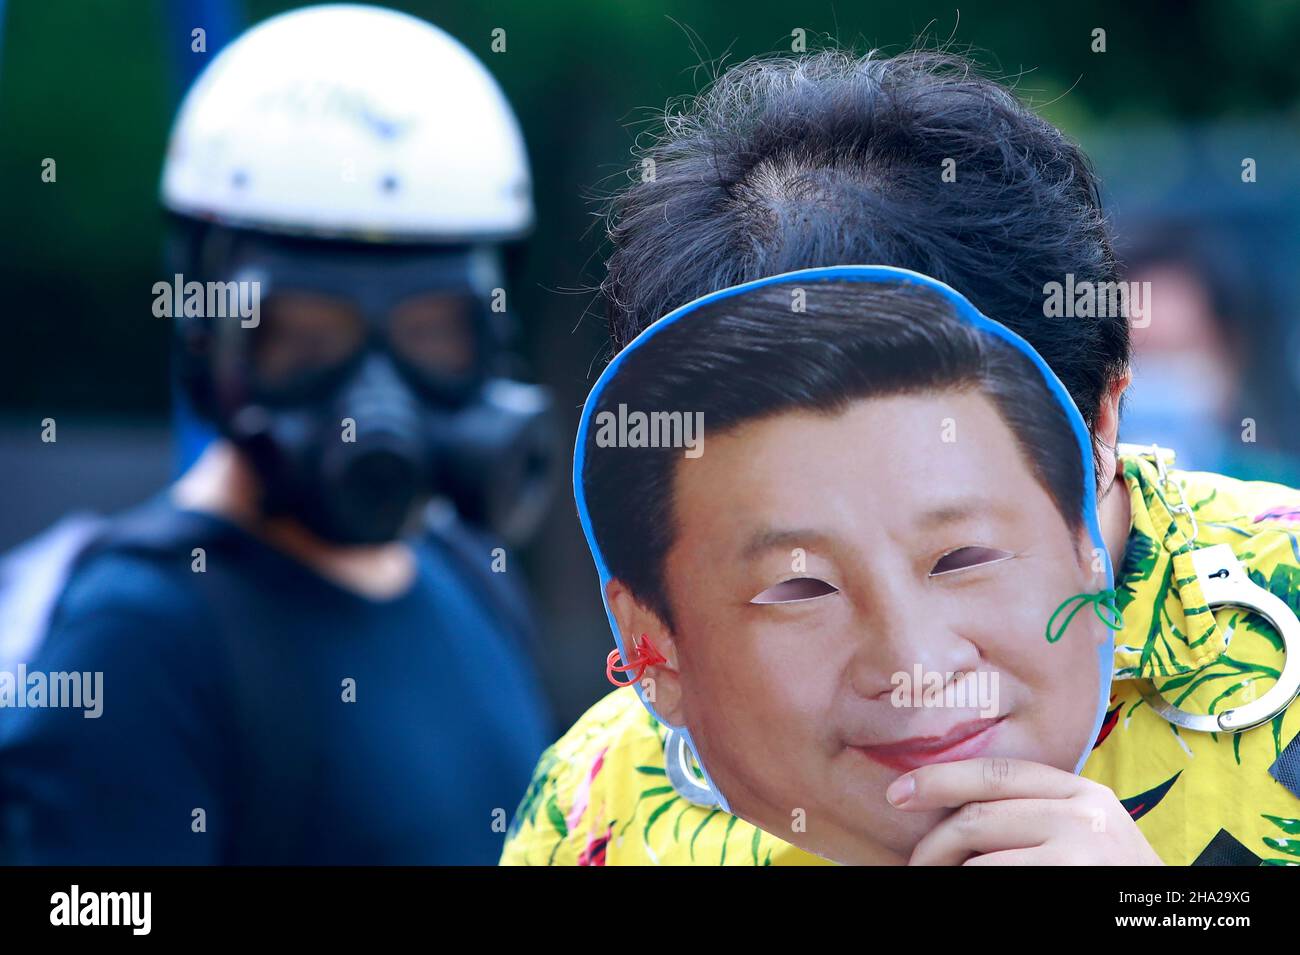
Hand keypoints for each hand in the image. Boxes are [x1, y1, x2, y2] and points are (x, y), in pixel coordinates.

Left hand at [887, 757, 1164, 864]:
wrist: (1169, 924)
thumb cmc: (1113, 878)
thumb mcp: (1088, 833)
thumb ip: (1037, 812)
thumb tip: (956, 810)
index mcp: (1083, 794)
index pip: (997, 773)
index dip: (940, 779)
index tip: (898, 793)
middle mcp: (1084, 817)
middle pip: (978, 817)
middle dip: (933, 843)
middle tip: (915, 866)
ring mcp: (1080, 855)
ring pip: (980, 861)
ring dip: (949, 874)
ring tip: (939, 882)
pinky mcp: (1071, 885)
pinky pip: (995, 883)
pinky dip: (972, 887)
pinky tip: (967, 890)